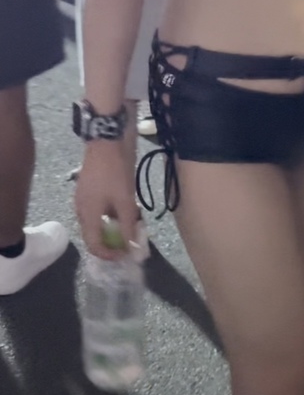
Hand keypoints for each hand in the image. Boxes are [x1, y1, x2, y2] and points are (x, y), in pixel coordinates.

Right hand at [75, 140, 137, 259]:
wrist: (106, 140)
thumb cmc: (116, 172)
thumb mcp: (126, 202)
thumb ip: (128, 227)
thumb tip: (132, 248)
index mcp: (86, 215)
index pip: (93, 245)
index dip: (110, 255)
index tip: (126, 255)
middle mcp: (81, 209)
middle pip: (94, 234)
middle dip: (113, 241)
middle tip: (131, 242)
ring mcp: (83, 198)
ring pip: (98, 221)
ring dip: (113, 227)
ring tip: (132, 225)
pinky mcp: (89, 189)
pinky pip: (99, 209)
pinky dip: (111, 214)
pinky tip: (126, 209)